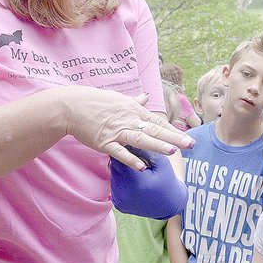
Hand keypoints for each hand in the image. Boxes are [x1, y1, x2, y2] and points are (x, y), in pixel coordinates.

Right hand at [58, 86, 193, 171]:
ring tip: (172, 151)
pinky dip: (130, 159)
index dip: (174, 131)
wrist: (72, 106)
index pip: (158, 122)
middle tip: (190, 145)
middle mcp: (129, 120)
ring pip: (141, 139)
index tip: (188, 137)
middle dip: (174, 138)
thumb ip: (135, 101)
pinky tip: (141, 166)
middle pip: (155, 130)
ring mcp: (117, 132)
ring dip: (157, 145)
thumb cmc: (96, 102)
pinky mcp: (104, 142)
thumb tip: (146, 95)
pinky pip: (119, 152)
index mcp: (135, 111)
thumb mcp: (119, 98)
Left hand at [110, 147, 187, 218]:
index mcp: (136, 181)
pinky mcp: (119, 204)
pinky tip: (133, 181)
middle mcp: (125, 192)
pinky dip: (122, 182)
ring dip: (122, 171)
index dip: (126, 151)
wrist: (169, 205)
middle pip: (116, 167)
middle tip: (133, 157)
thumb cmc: (167, 180)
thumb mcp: (161, 163)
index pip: (122, 158)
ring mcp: (121, 200)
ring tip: (134, 170)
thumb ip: (146, 150)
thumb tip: (131, 138)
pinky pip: (115, 187)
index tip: (131, 146)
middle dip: (124, 160)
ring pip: (114, 176)